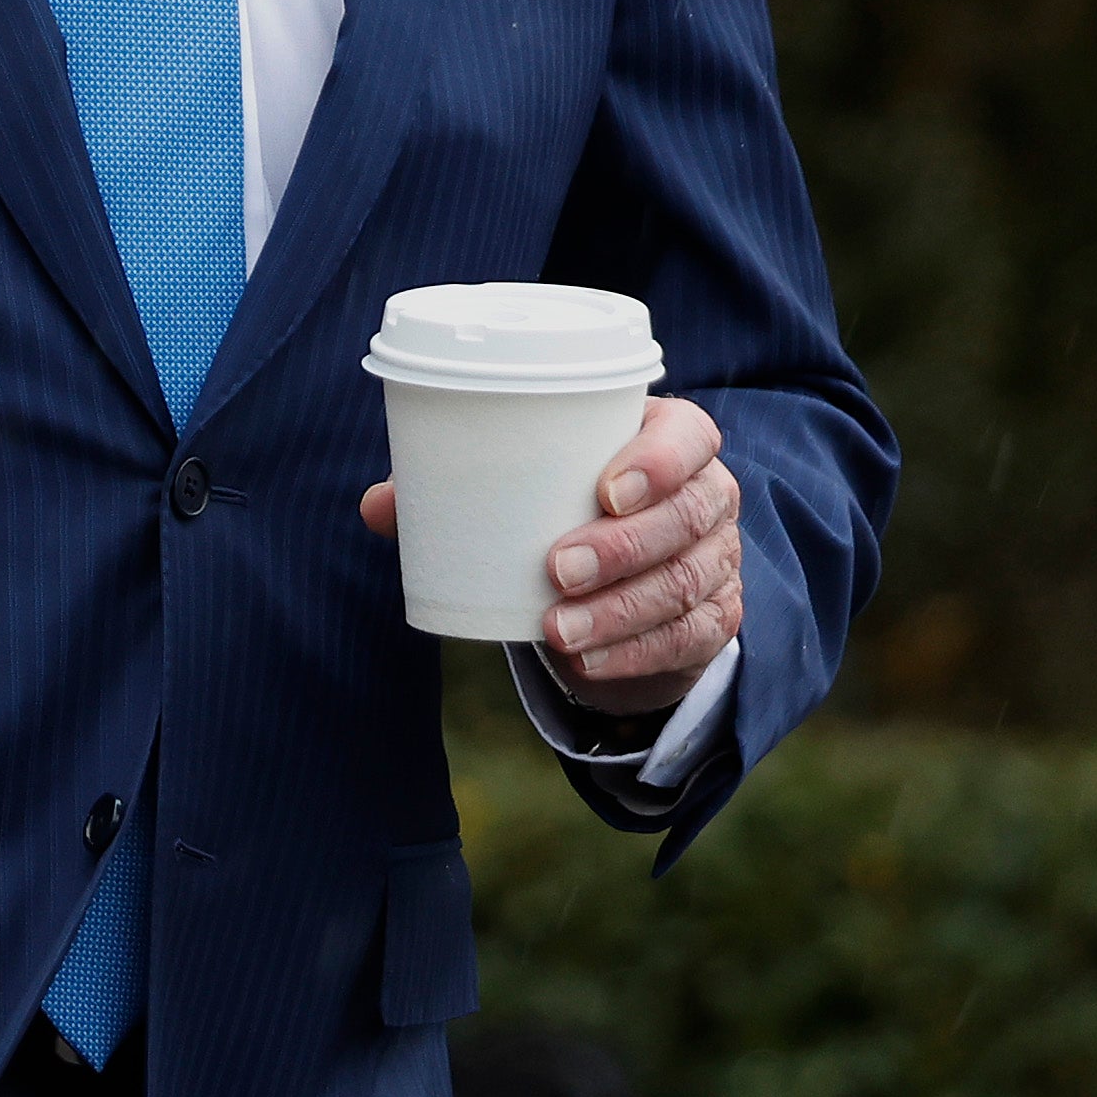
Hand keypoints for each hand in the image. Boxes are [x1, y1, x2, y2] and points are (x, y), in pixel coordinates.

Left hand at [360, 395, 740, 712]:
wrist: (622, 575)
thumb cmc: (565, 503)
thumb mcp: (526, 487)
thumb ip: (456, 488)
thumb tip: (377, 507)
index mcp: (670, 439)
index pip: (689, 435)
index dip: (659, 460)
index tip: (605, 489)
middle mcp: (709, 494)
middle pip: (687, 515)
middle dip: (623, 546)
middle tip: (556, 569)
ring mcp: (719, 559)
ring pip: (685, 583)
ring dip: (621, 611)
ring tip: (556, 630)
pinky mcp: (716, 619)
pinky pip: (688, 639)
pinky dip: (635, 653)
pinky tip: (588, 661)